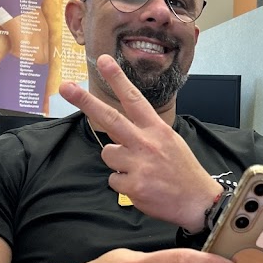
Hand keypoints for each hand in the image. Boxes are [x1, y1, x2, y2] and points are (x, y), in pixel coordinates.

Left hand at [59, 55, 220, 230]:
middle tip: (65, 87)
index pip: (134, 99)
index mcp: (156, 129)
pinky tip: (141, 186)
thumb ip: (146, 132)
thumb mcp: (171, 141)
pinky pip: (113, 179)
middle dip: (86, 101)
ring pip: (107, 154)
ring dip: (117, 161)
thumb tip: (119, 131)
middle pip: (110, 118)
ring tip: (138, 170)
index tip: (103, 61)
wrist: (197, 201)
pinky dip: (123, 184)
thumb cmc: (182, 171)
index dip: (117, 79)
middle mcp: (146, 143)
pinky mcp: (132, 186)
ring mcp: (138, 165)